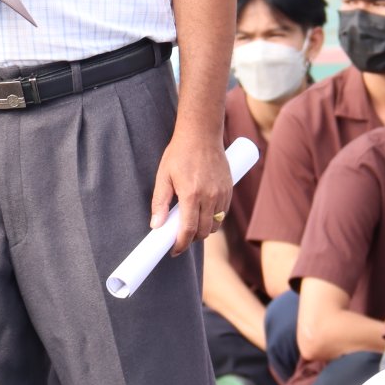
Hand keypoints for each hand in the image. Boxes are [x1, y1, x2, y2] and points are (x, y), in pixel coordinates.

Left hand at [151, 133, 231, 255]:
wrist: (202, 134)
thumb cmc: (179, 153)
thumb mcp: (164, 176)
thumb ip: (159, 203)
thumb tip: (156, 226)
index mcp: (191, 194)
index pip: (188, 230)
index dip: (180, 245)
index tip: (173, 250)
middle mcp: (209, 196)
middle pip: (203, 231)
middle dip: (191, 239)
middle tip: (179, 237)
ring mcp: (221, 193)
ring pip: (215, 225)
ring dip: (203, 230)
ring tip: (191, 225)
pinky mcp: (229, 190)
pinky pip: (223, 214)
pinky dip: (214, 219)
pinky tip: (203, 214)